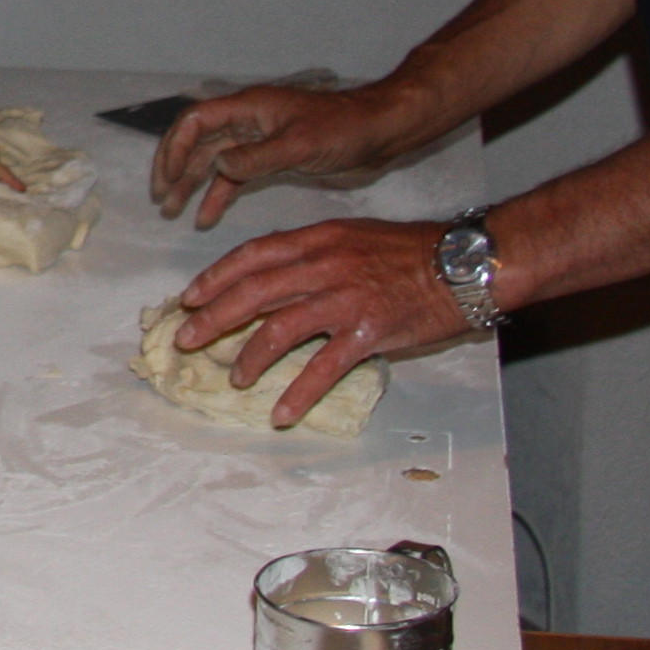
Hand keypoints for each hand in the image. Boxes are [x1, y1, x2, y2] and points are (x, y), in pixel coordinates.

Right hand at [151, 84, 401, 229]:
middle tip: (160, 198)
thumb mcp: (299, 144)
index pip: (196, 121)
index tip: (168, 179)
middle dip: (175, 168)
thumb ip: (257, 157)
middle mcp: (247, 121)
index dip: (175, 147)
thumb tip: (217, 167)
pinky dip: (219, 195)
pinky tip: (207, 218)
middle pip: (196, 141)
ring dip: (191, 184)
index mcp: (249, 107)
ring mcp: (258, 140)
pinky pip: (234, 176)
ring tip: (172, 211)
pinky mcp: (272, 158)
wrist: (380, 132)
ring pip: (212, 160)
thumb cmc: (343, 130)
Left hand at [167, 216, 470, 426]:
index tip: (190, 296)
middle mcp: (324, 266)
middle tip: (186, 340)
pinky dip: (299, 393)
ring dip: (250, 357)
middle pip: (254, 292)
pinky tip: (282, 413)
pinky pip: (324, 368)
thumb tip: (277, 272)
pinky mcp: (368, 333)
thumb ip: (314, 251)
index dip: (217, 276)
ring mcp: (344, 300)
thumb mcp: (354, 236)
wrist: (463, 264)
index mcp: (318, 239)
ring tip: (234, 378)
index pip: (254, 255)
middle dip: (214, 318)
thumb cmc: (412, 251)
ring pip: (280, 330)